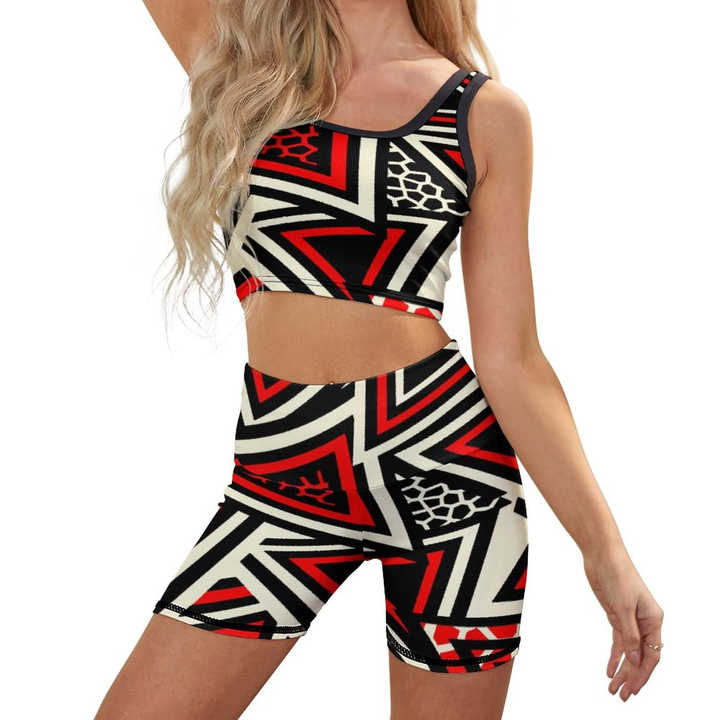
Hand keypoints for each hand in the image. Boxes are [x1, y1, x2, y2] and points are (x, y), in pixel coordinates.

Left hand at [583, 544, 663, 700]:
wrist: (602, 555)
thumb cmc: (617, 575)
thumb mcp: (623, 608)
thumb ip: (629, 636)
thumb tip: (636, 661)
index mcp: (654, 620)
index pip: (651, 655)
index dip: (643, 675)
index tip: (633, 690)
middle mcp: (645, 622)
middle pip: (641, 657)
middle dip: (631, 677)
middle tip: (620, 696)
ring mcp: (631, 619)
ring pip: (629, 651)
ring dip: (622, 670)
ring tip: (613, 688)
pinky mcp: (617, 615)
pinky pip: (619, 641)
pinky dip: (615, 655)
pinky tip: (609, 669)